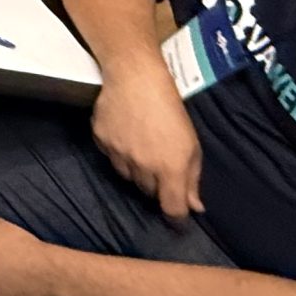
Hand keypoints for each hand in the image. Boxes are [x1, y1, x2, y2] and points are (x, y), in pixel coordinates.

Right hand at [91, 76, 203, 219]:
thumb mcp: (191, 143)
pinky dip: (118, 152)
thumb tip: (194, 207)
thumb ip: (192, 178)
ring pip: (127, 176)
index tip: (178, 217)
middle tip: (161, 164)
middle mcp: (142, 167)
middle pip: (147, 192)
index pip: (171, 208)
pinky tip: (125, 134)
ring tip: (142, 146)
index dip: (176, 217)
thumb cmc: (171, 108)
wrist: (135, 77)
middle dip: (156, 185)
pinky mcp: (101, 142)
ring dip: (136, 170)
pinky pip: (111, 157)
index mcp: (170, 168)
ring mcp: (118, 155)